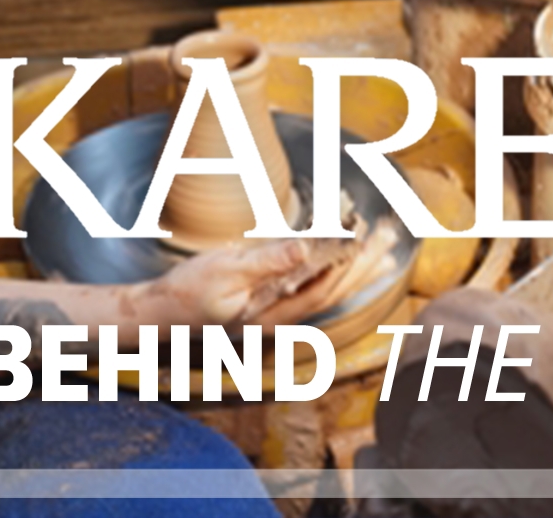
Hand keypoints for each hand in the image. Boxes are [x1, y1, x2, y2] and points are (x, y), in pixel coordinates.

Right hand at [149, 222, 399, 327]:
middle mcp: (281, 319)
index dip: (351, 260)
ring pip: (325, 289)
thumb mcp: (225, 271)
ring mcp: (275, 313)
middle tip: (392, 233)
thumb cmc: (187, 292)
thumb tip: (306, 248)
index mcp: (273, 315)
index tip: (373, 234)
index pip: (324, 286)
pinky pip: (308, 286)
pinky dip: (330, 268)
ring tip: (381, 245)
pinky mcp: (267, 303)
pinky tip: (340, 255)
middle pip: (333, 289)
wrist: (159, 314)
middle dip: (364, 262)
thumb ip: (267, 261)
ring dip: (354, 266)